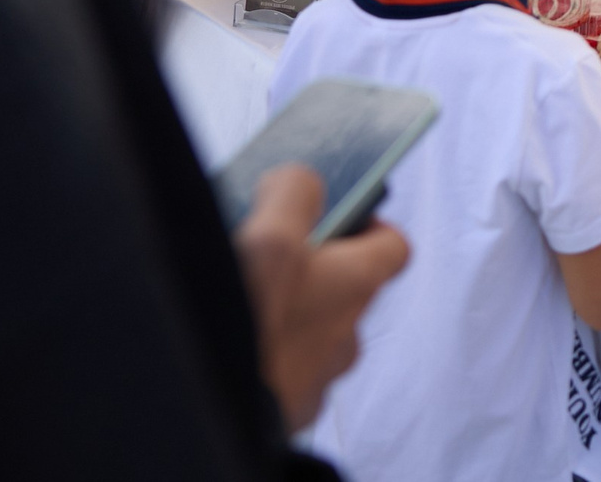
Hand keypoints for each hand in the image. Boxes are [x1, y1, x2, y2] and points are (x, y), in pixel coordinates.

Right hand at [234, 164, 411, 429]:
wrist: (208, 418)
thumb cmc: (247, 330)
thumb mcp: (270, 237)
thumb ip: (295, 194)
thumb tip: (300, 182)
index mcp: (356, 286)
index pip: (392, 246)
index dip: (367, 224)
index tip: (333, 211)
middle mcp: (346, 337)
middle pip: (347, 290)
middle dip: (313, 268)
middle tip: (268, 251)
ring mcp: (316, 379)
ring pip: (311, 334)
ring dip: (284, 314)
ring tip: (236, 298)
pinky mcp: (283, 411)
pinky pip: (281, 370)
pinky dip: (262, 352)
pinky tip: (225, 341)